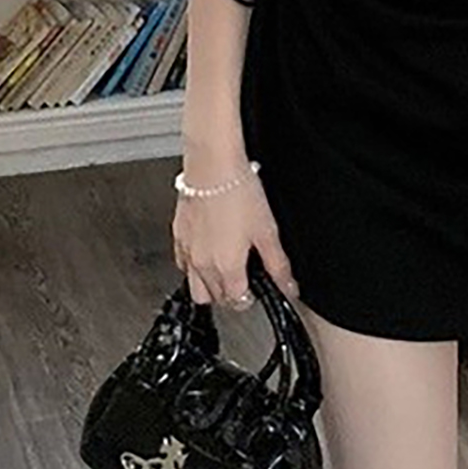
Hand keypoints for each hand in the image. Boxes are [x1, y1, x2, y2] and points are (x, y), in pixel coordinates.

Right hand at [172, 171, 300, 310]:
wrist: (213, 166)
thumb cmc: (239, 193)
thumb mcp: (268, 231)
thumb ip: (278, 265)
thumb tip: (289, 288)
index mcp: (227, 268)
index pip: (238, 301)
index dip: (252, 296)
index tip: (259, 286)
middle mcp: (203, 265)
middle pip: (217, 298)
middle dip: (232, 293)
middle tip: (245, 275)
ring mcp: (188, 252)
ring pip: (195, 288)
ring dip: (211, 286)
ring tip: (226, 267)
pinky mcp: (178, 236)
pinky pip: (182, 264)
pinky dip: (195, 265)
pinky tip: (209, 248)